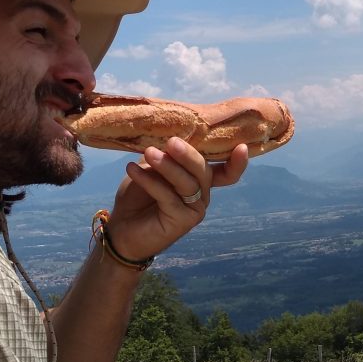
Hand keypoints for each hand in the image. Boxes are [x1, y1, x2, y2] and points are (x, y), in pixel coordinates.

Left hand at [104, 138, 248, 261]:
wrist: (120, 228)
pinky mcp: (182, 222)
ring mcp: (195, 210)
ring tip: (149, 153)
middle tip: (171, 142)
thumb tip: (168, 133)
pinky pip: (169, 197)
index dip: (237, 163)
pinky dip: (150, 181)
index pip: (226, 173)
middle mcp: (202, 195)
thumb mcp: (151, 168)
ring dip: (167, 166)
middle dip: (188, 155)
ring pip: (187, 184)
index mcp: (200, 180)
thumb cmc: (137, 196)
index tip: (242, 147)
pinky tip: (133, 169)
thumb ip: (164, 154)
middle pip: (203, 172)